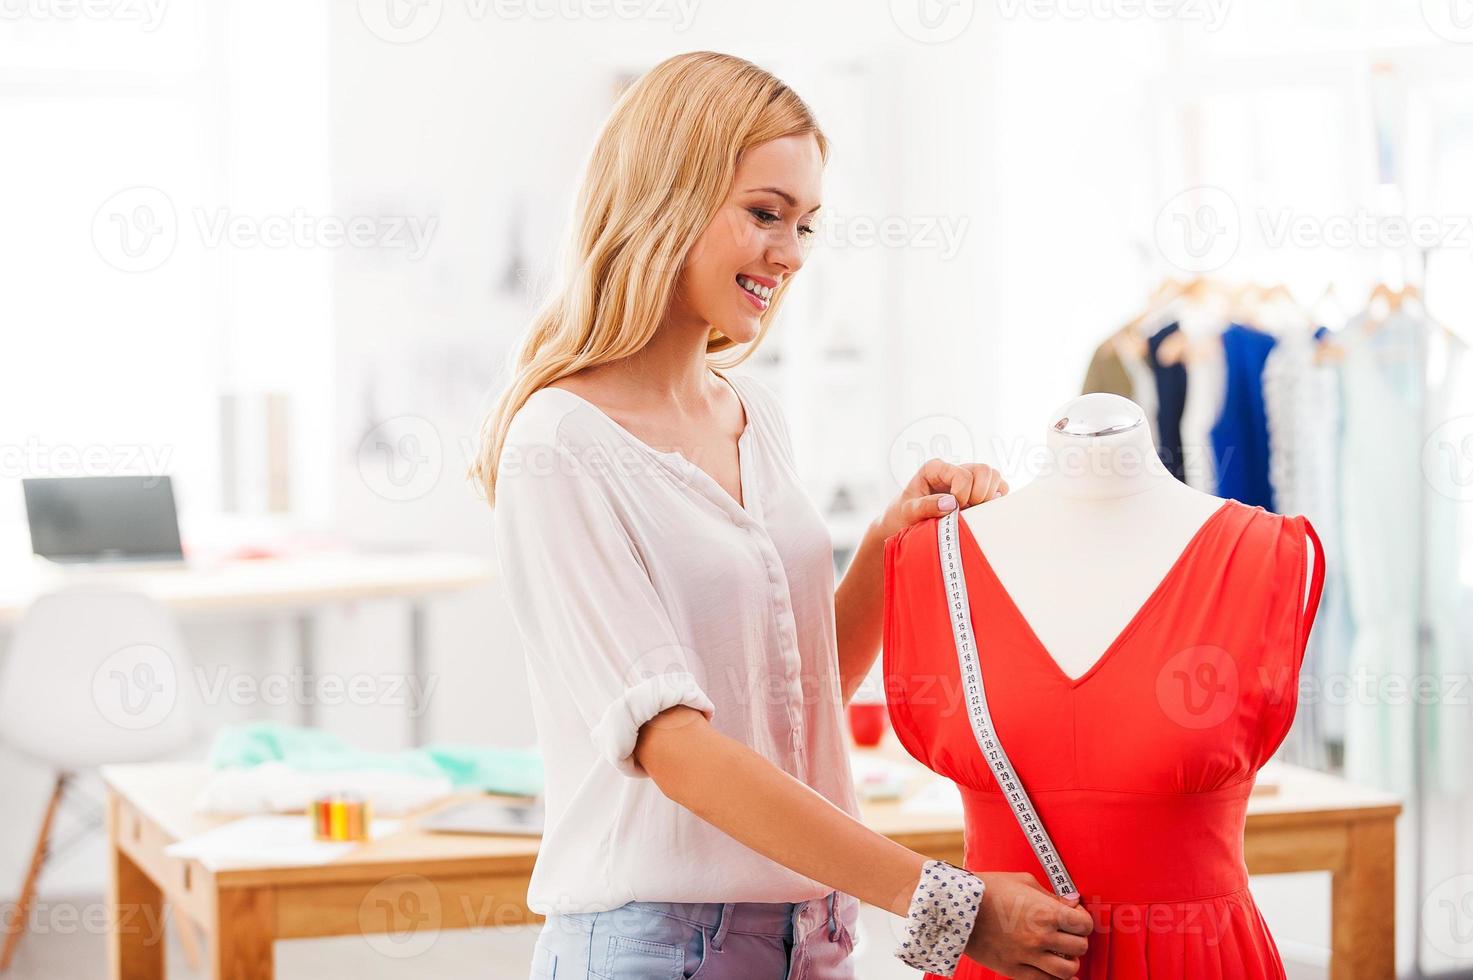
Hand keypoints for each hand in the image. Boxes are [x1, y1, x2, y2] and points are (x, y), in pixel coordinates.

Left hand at [873, 459, 1007, 540]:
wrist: (904, 524)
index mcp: (936, 468)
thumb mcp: (907, 511)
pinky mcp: (978, 492)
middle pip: (984, 470)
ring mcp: (968, 480)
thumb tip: (951, 503)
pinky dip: (995, 502)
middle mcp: (955, 470)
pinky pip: (999, 490)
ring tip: (972, 512)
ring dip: (988, 498)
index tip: (953, 509)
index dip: (963, 494)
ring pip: (995, 477)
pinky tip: (979, 513)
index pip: (963, 475)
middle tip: (966, 510)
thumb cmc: (904, 515)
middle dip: (980, 494)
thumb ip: (925, 506)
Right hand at [964, 872, 1092, 978]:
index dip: (1084, 921)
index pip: (1084, 925)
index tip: (1077, 919)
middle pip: (1080, 948)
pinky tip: (1053, 971)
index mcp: (1046, 913)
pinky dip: (1054, 979)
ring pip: (1067, 971)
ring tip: (1061, 954)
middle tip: (1068, 935)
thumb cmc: (988, 889)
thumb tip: (1072, 903)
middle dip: (1077, 940)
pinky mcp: (1013, 969)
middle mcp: (1041, 937)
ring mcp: (1027, 956)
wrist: (956, 906)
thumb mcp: (1024, 881)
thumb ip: (1051, 895)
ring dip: (1069, 962)